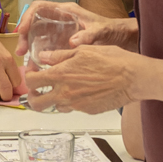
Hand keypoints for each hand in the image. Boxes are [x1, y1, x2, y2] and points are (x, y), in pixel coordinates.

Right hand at [13, 0, 135, 52]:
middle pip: (34, 24)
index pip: (40, 8)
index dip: (28, 16)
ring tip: (27, 63)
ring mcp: (59, 33)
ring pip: (37, 38)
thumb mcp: (102, 30)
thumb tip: (72, 43)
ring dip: (30, 49)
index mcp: (66, 11)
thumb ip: (88, 35)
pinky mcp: (62, 45)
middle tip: (21, 51)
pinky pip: (46, 50)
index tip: (22, 30)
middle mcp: (59, 20)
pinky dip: (39, 58)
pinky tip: (38, 68)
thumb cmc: (112, 30)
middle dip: (24, 36)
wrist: (122, 40)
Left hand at [25, 44, 148, 114]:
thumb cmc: (113, 61)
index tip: (33, 71)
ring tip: (63, 88)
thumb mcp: (84, 50)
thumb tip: (44, 57)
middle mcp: (65, 93)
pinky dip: (72, 101)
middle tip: (39, 89)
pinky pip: (73, 108)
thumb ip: (60, 55)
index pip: (31, 81)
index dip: (29, 76)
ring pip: (55, 107)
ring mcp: (76, 105)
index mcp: (61, 75)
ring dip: (54, 99)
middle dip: (33, 96)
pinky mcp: (87, 111)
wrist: (133, 78)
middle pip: (36, 103)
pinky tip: (82, 90)